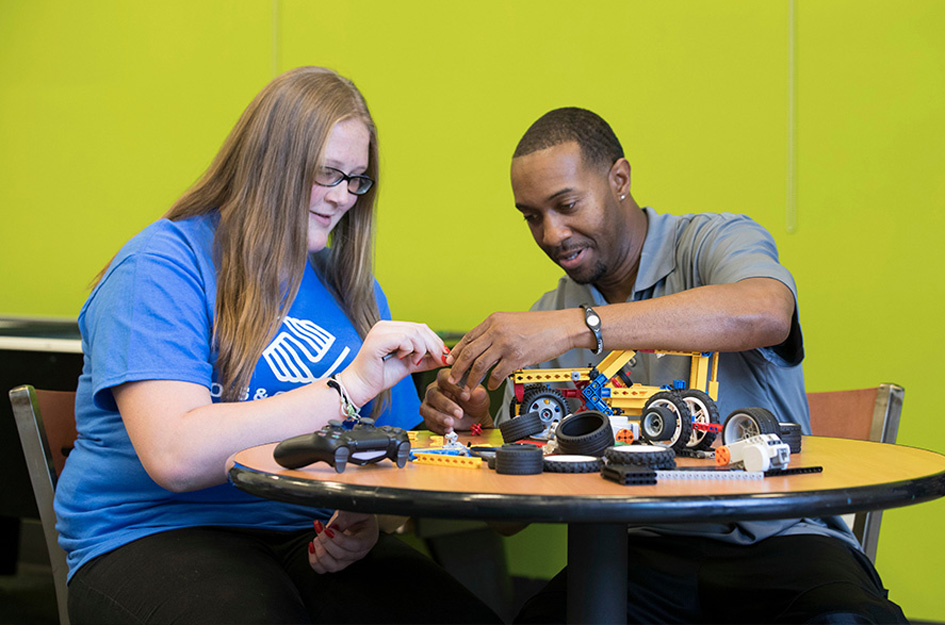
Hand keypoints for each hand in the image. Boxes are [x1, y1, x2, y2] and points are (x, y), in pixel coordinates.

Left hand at [307, 511, 378, 573]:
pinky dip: (314, 560)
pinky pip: (323, 568)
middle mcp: (360, 552)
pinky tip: (312, 547)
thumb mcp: (354, 509)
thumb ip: (345, 518)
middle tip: (320, 529)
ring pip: (332, 566)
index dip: (339, 539)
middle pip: (342, 556)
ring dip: (320, 553)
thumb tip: (332, 529)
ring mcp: (348, 560)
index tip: (327, 530)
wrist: (354, 517)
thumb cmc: (357, 512)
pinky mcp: (336, 562)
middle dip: (326, 542)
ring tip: (316, 538)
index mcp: (369, 538)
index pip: (355, 545)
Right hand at [339, 320, 448, 406]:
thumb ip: (424, 359)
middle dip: (434, 345)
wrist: (361, 387)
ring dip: (421, 349)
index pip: (420, 328)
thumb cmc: (380, 376)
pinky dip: (410, 350)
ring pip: (414, 333)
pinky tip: (403, 358)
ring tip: (415, 361)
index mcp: (391, 329)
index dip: (435, 340)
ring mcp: (380, 330)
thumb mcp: (408, 365)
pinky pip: (404, 339)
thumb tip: (445, 358)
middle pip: (420, 328)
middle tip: (440, 359)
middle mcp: (385, 326)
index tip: (444, 355)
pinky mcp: (378, 339)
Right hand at [419, 368, 492, 433]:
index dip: (454, 388)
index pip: (444, 379)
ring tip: (451, 423)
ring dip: (438, 417)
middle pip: (433, 394)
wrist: (474, 419)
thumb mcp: (480, 397)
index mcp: (446, 379)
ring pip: (426, 409)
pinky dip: (438, 428)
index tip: (466, 397)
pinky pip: (428, 423)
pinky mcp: (428, 418)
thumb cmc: (474, 402)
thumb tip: (475, 392)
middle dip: (446, 405)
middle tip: (459, 414)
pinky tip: (449, 430)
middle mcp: (434, 389)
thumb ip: (478, 394)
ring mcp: (429, 404)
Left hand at [447, 310, 575, 391]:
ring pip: (479, 365)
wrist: (562, 327)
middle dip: (457, 369)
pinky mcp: (517, 357)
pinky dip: (491, 382)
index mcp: (493, 320)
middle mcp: (497, 330)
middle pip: (469, 353)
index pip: (467, 338)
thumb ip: (496, 331)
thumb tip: (481, 345)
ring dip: (471, 380)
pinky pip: (497, 374)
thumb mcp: (512, 321)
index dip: (456, 353)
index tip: (450, 362)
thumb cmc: (540, 326)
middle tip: (452, 379)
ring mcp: (506, 344)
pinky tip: (491, 386)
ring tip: (468, 388)